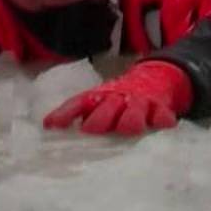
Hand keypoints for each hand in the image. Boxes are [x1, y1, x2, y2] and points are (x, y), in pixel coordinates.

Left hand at [43, 61, 191, 136]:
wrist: (151, 80)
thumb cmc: (115, 99)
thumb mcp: (94, 103)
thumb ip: (72, 114)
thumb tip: (47, 127)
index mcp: (97, 97)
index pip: (77, 103)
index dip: (64, 114)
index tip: (52, 126)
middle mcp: (116, 99)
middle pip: (106, 108)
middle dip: (99, 119)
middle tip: (91, 130)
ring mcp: (138, 103)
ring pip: (134, 112)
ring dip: (130, 120)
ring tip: (129, 130)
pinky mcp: (159, 109)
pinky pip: (162, 115)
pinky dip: (163, 120)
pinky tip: (163, 126)